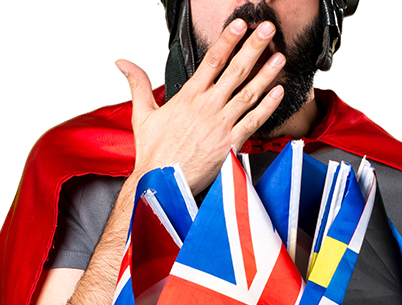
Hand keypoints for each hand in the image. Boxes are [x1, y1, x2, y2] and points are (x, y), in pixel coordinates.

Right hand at [116, 19, 285, 193]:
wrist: (162, 183)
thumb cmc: (154, 152)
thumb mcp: (142, 114)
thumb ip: (137, 84)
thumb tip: (122, 63)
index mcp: (188, 97)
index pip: (212, 60)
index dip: (228, 40)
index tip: (241, 24)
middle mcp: (207, 107)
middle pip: (235, 70)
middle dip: (253, 47)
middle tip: (268, 30)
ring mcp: (221, 125)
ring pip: (248, 93)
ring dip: (266, 74)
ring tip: (279, 57)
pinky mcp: (230, 144)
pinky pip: (253, 121)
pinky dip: (267, 107)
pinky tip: (278, 93)